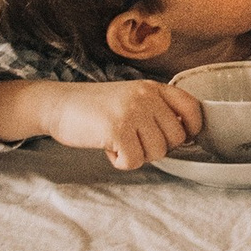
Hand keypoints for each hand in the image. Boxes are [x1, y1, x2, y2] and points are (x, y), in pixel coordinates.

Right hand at [44, 78, 204, 173]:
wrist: (58, 104)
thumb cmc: (95, 107)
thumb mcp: (131, 97)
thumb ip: (156, 109)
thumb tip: (184, 136)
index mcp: (153, 88)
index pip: (192, 108)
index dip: (192, 129)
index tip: (180, 138)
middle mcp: (146, 97)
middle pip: (176, 138)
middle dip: (157, 148)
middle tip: (135, 142)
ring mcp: (132, 112)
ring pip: (157, 152)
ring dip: (138, 155)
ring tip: (119, 142)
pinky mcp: (117, 129)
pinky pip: (134, 161)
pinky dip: (121, 162)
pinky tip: (109, 149)